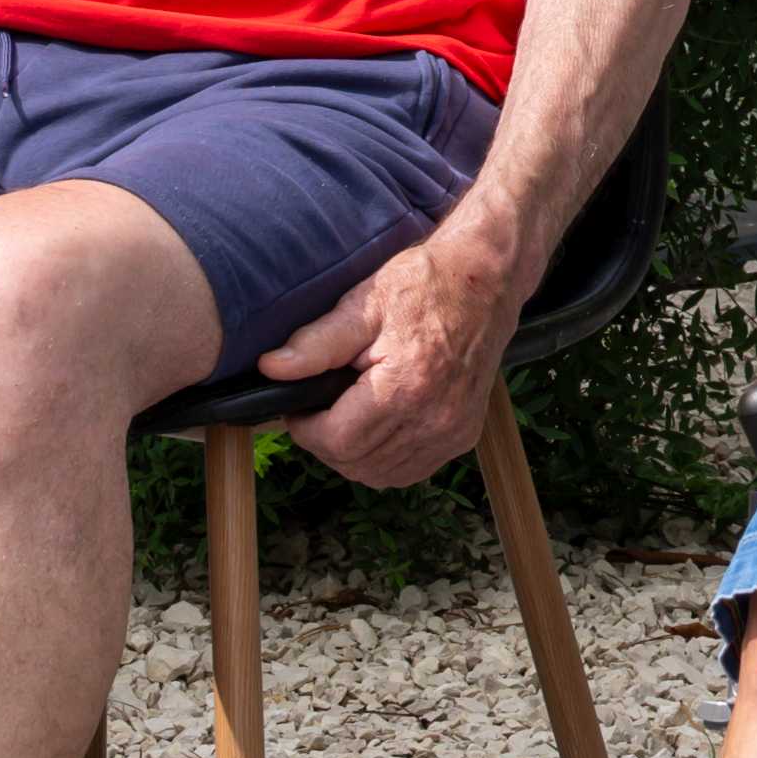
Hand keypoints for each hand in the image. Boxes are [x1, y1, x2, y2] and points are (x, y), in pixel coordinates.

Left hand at [262, 220, 523, 484]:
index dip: (307, 431)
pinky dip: (386, 461)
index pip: (337, 442)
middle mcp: (434, 419)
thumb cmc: (424, 286)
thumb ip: (316, 344)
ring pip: (382, 475)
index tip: (299, 409)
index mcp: (405, 387)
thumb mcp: (363, 305)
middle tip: (319, 410)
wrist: (485, 281)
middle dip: (326, 444)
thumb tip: (271, 369)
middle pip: (357, 464)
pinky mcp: (464, 436)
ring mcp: (452, 432)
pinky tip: (377, 428)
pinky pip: (411, 470)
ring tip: (347, 418)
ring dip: (354, 456)